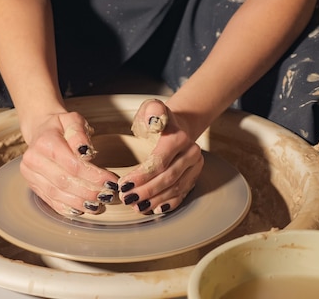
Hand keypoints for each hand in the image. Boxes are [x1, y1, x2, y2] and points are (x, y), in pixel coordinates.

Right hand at [19, 111, 119, 215]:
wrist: (40, 130)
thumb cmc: (61, 126)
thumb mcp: (73, 120)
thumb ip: (79, 134)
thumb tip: (85, 152)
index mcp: (44, 142)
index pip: (72, 164)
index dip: (93, 175)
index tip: (111, 181)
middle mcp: (33, 160)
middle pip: (64, 182)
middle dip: (89, 191)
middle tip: (108, 195)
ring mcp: (30, 175)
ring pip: (56, 194)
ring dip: (80, 202)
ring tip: (98, 204)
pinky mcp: (33, 185)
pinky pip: (50, 201)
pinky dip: (67, 208)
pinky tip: (82, 209)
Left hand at [118, 99, 203, 213]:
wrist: (177, 126)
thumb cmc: (157, 119)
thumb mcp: (151, 108)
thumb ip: (152, 111)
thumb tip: (154, 121)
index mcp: (179, 137)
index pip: (159, 161)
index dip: (141, 176)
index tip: (123, 184)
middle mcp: (191, 153)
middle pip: (168, 177)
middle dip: (146, 191)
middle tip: (127, 198)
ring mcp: (195, 166)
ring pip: (176, 188)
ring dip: (156, 200)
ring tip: (136, 206)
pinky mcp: (194, 176)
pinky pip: (182, 193)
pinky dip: (168, 203)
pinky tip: (154, 209)